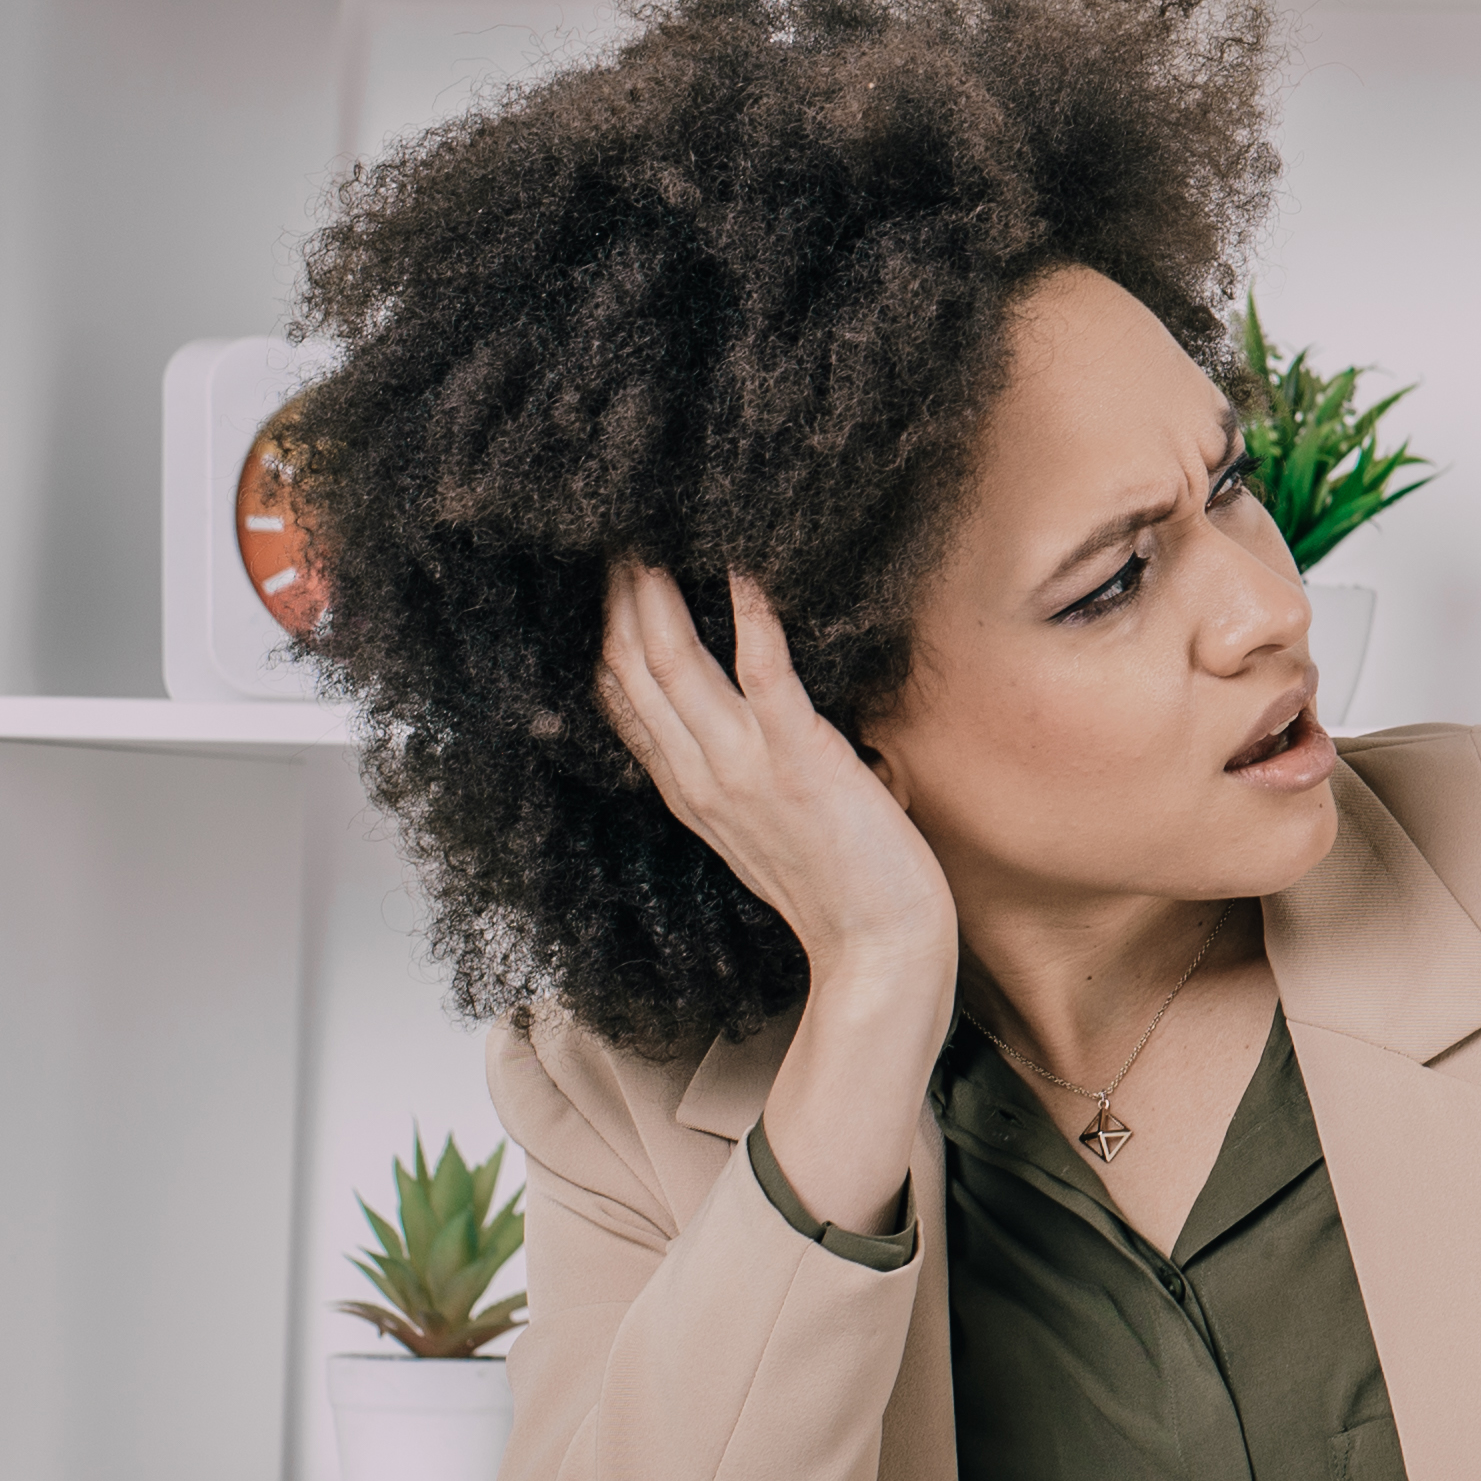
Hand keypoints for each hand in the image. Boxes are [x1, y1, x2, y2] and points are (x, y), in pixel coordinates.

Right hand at [591, 564, 959, 994]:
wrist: (878, 950)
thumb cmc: (840, 887)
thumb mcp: (762, 827)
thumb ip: (739, 773)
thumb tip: (743, 720)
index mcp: (689, 790)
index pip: (620, 700)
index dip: (603, 634)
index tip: (603, 580)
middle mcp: (700, 775)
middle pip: (631, 668)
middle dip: (618, 595)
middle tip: (619, 530)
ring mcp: (743, 767)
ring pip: (673, 661)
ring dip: (660, 590)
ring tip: (658, 532)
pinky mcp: (800, 760)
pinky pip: (764, 671)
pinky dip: (751, 612)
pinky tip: (746, 565)